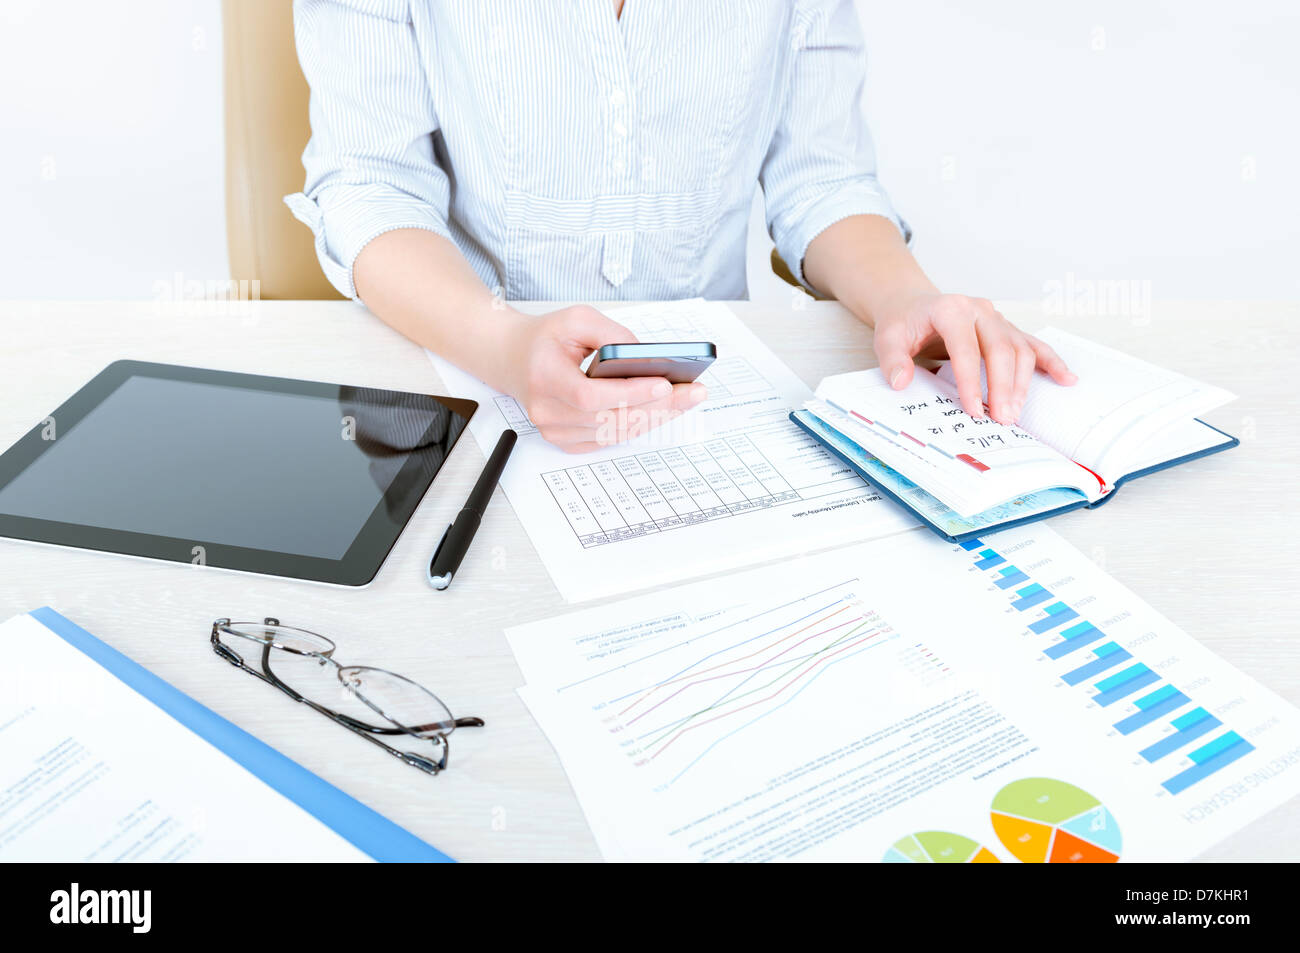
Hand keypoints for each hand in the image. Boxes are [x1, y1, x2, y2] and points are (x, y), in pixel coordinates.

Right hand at [500, 305, 706, 451]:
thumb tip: (647, 357)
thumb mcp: (576, 319)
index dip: (629, 393)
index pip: (590, 396)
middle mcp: (547, 411)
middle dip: (658, 406)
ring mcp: (555, 431)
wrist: (513, 359)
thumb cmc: (546, 338)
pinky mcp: (567, 442)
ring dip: (655, 417)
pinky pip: (610, 439)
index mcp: (543, 377)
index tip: (664, 383)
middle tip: (693, 392)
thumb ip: (612, 335)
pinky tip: (663, 411)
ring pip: (615, 433)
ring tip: (687, 399)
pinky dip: (639, 425)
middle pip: (609, 418)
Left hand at [872, 292, 1076, 423]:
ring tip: (1014, 413)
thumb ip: (893, 360)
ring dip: (1021, 382)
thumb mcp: (887, 337)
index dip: (971, 380)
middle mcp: (979, 310)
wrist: (913, 304)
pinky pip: (1033, 344)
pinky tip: (1066, 379)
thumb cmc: (904, 322)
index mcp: (951, 309)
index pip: (966, 347)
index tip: (974, 409)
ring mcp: (996, 318)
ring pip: (1020, 348)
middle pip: (1001, 348)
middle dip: (1003, 386)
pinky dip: (1051, 362)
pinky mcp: (1006, 328)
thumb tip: (901, 382)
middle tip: (1003, 418)